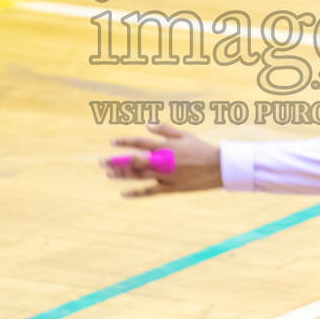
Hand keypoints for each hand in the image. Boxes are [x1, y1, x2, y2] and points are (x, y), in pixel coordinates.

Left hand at [102, 122, 222, 197]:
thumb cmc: (200, 148)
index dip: (124, 142)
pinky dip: (136, 193)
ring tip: (107, 174)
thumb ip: (164, 129)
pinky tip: (123, 193)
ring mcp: (165, 176)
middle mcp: (163, 162)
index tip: (112, 142)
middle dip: (116, 161)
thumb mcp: (184, 134)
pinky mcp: (170, 188)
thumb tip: (147, 125)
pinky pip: (150, 192)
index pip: (139, 143)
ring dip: (121, 176)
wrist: (218, 168)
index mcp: (165, 147)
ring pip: (139, 177)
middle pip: (134, 162)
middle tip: (101, 162)